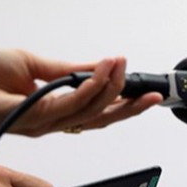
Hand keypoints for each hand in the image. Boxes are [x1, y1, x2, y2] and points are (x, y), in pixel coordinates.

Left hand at [0, 49, 161, 135]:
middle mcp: (50, 122)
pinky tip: (104, 69)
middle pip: (100, 119)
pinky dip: (93, 86)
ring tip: (124, 66)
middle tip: (153, 94)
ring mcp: (42, 122)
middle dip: (130, 106)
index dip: (121, 103)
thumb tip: (97, 67)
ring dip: (113, 88)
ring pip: (90, 112)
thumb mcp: (33, 64)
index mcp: (51, 111)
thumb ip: (67, 70)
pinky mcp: (33, 117)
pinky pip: (72, 103)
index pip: (94, 112)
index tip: (142, 90)